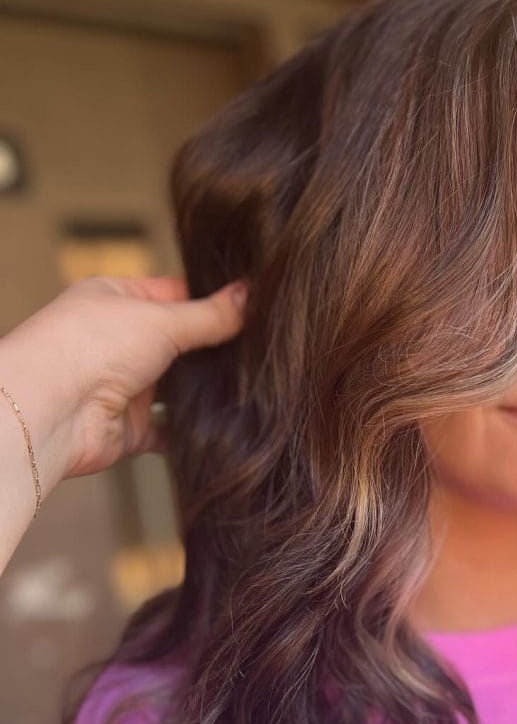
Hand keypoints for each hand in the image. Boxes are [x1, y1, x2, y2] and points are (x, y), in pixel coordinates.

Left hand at [2, 275, 246, 483]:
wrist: (52, 413)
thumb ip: (210, 314)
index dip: (210, 300)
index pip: (173, 293)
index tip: (252, 307)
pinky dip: (192, 430)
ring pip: (176, 387)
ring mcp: (123, 386)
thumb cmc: (86, 349)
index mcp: (115, 300)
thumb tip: (250, 296)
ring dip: (203, 389)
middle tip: (257, 350)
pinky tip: (224, 423)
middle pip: (179, 343)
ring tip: (249, 385)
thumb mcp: (162, 320)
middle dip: (211, 349)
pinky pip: (169, 430)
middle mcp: (117, 342)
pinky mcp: (129, 428)